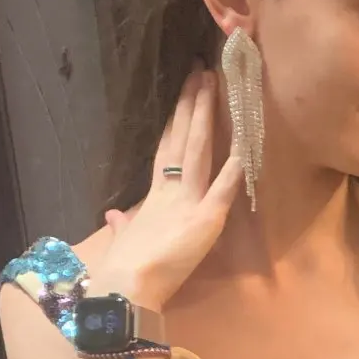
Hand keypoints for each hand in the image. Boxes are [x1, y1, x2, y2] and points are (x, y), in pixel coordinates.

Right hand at [97, 69, 243, 310]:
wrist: (126, 287)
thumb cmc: (125, 268)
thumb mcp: (123, 240)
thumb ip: (122, 224)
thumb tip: (114, 216)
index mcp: (154, 196)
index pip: (167, 148)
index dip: (175, 119)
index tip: (182, 92)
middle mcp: (170, 190)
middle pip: (182, 138)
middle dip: (191, 104)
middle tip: (200, 71)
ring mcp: (187, 201)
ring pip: (198, 150)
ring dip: (205, 116)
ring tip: (212, 85)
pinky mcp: (204, 220)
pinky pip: (223, 190)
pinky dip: (234, 169)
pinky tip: (244, 146)